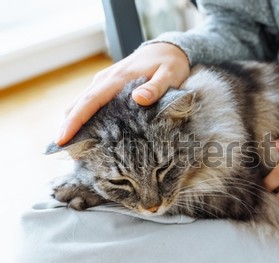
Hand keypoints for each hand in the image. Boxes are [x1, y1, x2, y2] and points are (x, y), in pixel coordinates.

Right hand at [56, 43, 189, 145]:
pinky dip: (83, 116)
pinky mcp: (108, 84)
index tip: (62, 139)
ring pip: (81, 102)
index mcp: (119, 78)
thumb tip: (138, 98)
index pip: (91, 100)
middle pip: (79, 103)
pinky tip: (87, 134)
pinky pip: (90, 101)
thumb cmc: (171, 64)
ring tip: (74, 149)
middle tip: (65, 153)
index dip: (75, 121)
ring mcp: (105, 81)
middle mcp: (106, 79)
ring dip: (74, 122)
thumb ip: (156, 88)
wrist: (167, 48)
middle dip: (68, 127)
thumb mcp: (170, 75)